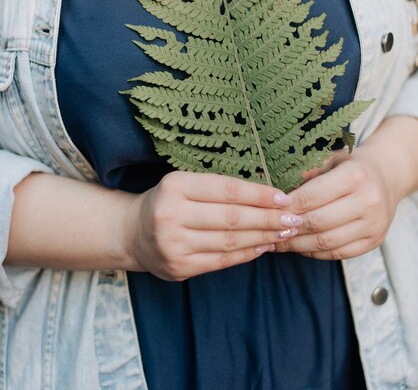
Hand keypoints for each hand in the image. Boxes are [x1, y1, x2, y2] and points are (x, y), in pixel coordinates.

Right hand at [125, 171, 300, 279]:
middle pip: (232, 218)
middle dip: (268, 218)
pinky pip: (221, 261)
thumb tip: (268, 195)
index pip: (227, 190)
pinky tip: (264, 246)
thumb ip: (218, 188)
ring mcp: (173, 244)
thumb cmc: (168, 202)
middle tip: (294, 219)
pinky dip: (247, 253)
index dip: (259, 195)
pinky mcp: (178, 267)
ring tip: (284, 232)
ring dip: (263, 237)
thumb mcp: (184, 184)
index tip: (284, 198)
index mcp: (175, 185)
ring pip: (230, 241)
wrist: (132, 233)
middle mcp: (171, 214)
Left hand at [274, 145, 401, 260]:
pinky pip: (338, 253)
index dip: (287, 206)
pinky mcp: (374, 242)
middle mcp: (368, 201)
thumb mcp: (330, 159)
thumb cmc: (349, 166)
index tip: (267, 210)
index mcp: (355, 176)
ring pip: (326, 242)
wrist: (386, 176)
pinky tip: (298, 247)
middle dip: (288, 228)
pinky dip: (314, 253)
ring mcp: (373, 224)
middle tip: (267, 230)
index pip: (312, 196)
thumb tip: (277, 192)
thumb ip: (306, 172)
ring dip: (298, 245)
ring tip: (278, 241)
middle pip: (318, 222)